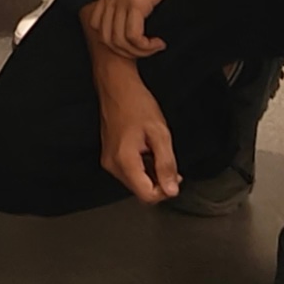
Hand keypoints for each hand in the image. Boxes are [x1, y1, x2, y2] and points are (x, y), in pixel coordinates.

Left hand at [78, 0, 199, 59]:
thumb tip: (139, 13)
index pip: (97, 23)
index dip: (114, 39)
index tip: (133, 41)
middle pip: (104, 36)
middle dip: (125, 51)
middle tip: (144, 50)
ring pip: (118, 40)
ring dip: (137, 51)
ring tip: (153, 47)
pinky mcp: (136, 2)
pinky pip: (133, 36)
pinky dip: (145, 46)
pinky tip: (157, 43)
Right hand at [96, 75, 181, 203]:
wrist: (117, 87)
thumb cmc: (136, 104)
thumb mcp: (160, 133)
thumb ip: (167, 164)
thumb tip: (172, 190)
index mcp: (124, 161)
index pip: (147, 196)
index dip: (165, 191)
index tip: (175, 177)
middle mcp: (113, 165)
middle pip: (140, 191)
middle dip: (159, 183)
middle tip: (170, 164)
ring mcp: (109, 161)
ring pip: (136, 183)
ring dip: (151, 175)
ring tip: (157, 152)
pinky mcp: (109, 156)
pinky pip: (130, 172)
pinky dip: (143, 168)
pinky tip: (148, 151)